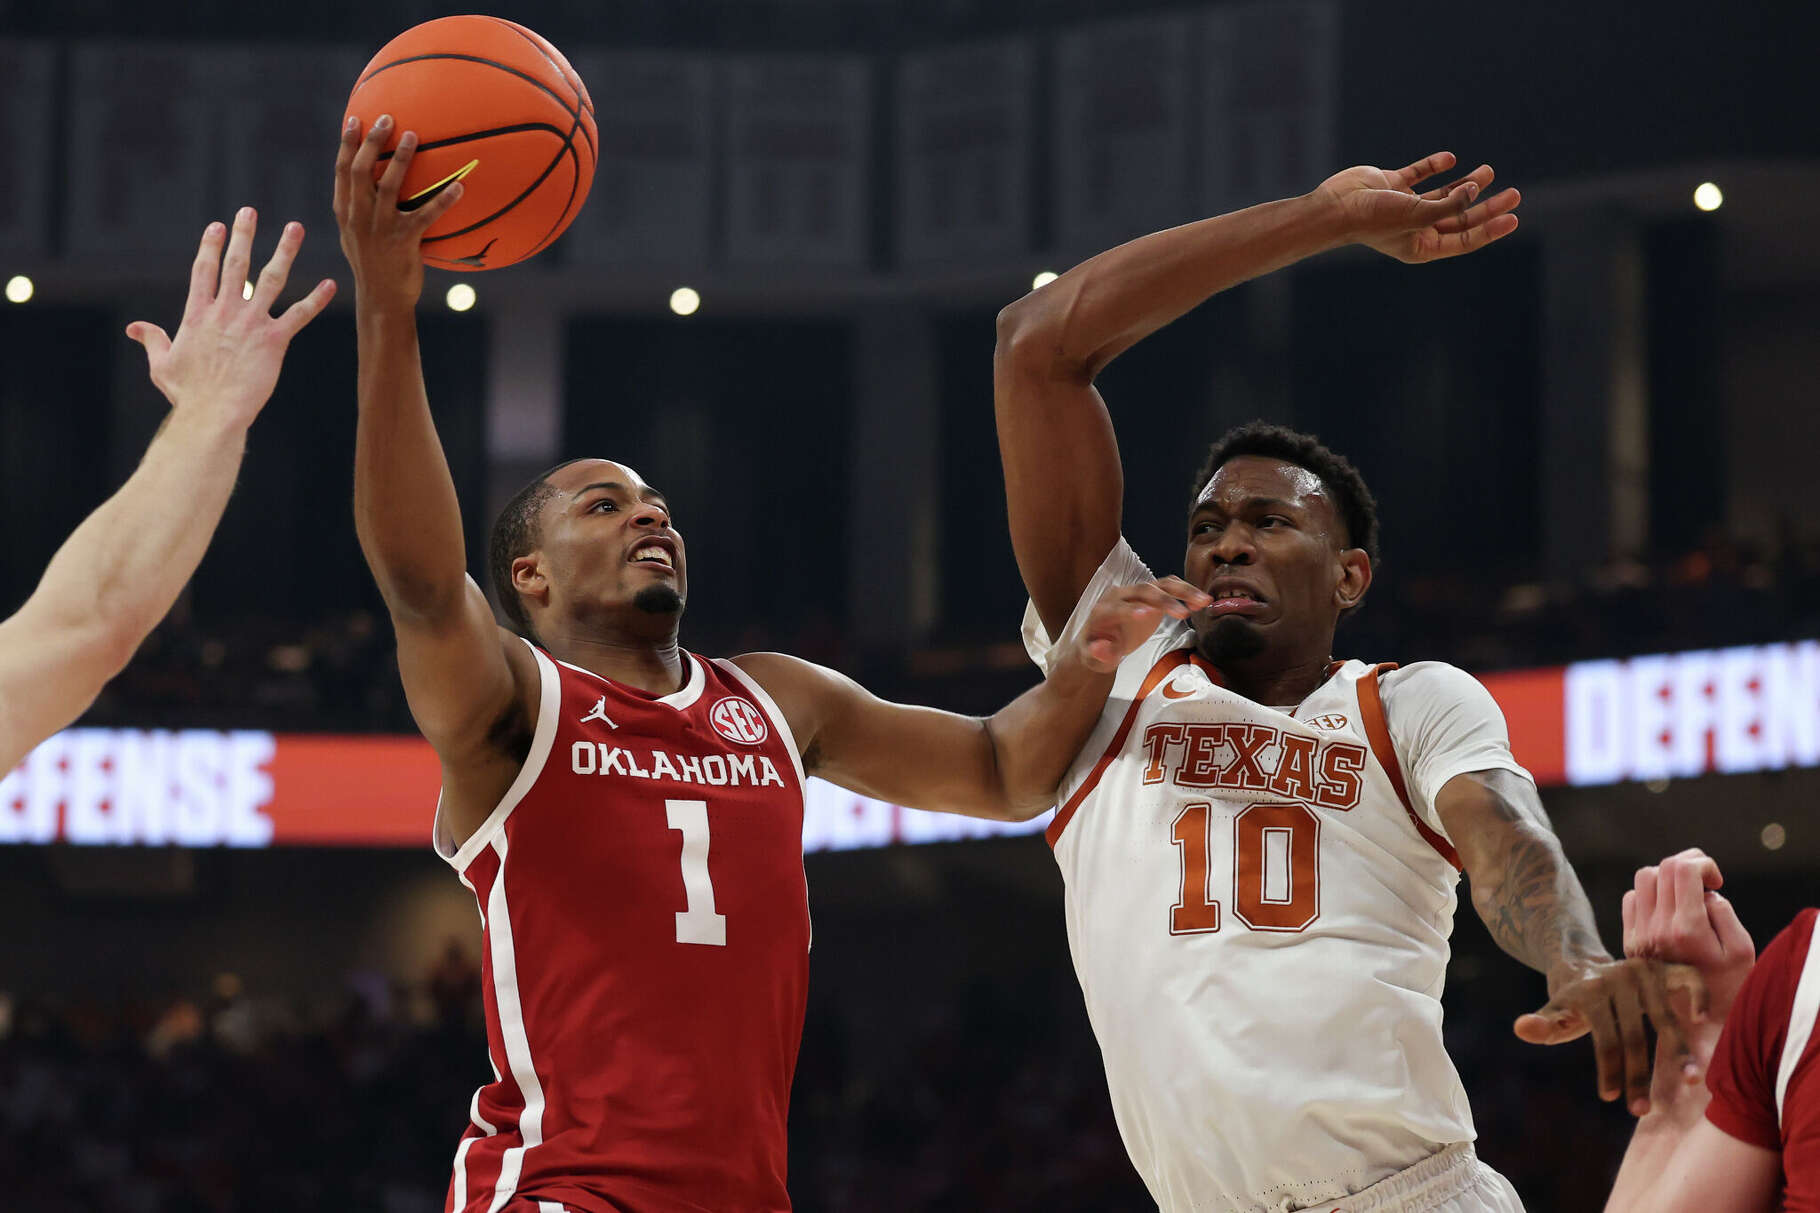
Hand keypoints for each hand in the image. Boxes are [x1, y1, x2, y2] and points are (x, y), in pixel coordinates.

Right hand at [125, 209, 335, 429]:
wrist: (213, 413)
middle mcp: (225, 311)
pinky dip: (316, 300)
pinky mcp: (274, 340)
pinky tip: (330, 284)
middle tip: (250, 211)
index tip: (217, 226)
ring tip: (295, 228)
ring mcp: (251, 323)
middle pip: (236, 264)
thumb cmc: (187, 393)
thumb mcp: (162, 364)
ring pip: (271, 279)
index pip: (204, 270)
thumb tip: (134, 329)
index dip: (211, 245)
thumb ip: (152, 340)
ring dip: (285, 251)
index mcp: (197, 314)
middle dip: (243, 235)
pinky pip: (299, 315)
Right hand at [333, 115, 464, 308]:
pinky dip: (444, 199)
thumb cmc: (373, 264)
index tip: (354, 121)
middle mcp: (359, 216)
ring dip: (401, 158)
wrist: (382, 299)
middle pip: (360, 169)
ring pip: (388, 185)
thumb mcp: (355, 235)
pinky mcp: (404, 240)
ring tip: (414, 136)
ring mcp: (380, 228)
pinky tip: (460, 186)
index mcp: (346, 212)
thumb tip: (366, 184)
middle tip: (387, 118)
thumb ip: (357, 209)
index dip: (347, 144)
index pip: (342, 171)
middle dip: (372, 141)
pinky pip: (426, 215)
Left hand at [1072, 578, 1211, 673]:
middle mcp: (1120, 596)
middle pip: (1142, 591)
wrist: (1102, 641)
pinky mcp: (1151, 596)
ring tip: (1203, 601)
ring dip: (1182, 591)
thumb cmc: (1097, 650)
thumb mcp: (1094, 657)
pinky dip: (1185, 592)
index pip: (1116, 607)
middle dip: (1162, 600)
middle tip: (1183, 614)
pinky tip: (1202, 602)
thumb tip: (1103, 650)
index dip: (1130, 610)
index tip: (1147, 615)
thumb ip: (1098, 654)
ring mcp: (1137, 594)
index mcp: (1103, 611)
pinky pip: (1169, 588)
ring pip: (1160, 585)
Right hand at [1312, 151, 1521, 263]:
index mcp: (1421, 247)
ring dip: (1466, 185)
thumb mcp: (1416, 216)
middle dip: (1486, 205)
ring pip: (1444, 195)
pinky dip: (1434, 167)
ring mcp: (1404, 206)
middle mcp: (1415, 228)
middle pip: (1460, 217)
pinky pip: (1419, 175)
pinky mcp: (1393, 185)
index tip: (1512, 217)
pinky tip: (1449, 159)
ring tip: (1488, 171)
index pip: (1463, 240)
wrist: (1334, 206)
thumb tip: (1473, 190)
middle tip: (1513, 194)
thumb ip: (1449, 204)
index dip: (1489, 228)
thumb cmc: (1373, 219)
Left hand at [1513, 952, 1707, 1116]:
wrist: (1582, 964)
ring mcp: (1643, 972)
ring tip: (1691, 1081)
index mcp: (1591, 992)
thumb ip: (1543, 1024)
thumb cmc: (1572, 1002)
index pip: (1605, 1039)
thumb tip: (1522, 1028)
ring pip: (1665, 1015)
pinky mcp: (1664, 967)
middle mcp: (1619, 979)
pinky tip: (1699, 1020)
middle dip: (1638, 1075)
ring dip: (1680, 1051)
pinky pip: (1689, 978)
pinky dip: (1698, 995)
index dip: (1609, 1070)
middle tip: (1642, 1110)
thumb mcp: (1554, 1013)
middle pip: (1635, 1034)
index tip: (1609, 1098)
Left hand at [1624, 848, 1755, 1034]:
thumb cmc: (1727, 988)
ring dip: (1666, 879)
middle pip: (1660, 868)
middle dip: (1687, 865)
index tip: (1716, 881)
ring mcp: (1638, 935)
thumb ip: (1722, 912)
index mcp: (1685, 930)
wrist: (1694, 1028)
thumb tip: (1702, 892)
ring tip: (1687, 896)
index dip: (1703, 863)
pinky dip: (1649, 896)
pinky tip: (1669, 911)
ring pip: (1642, 880)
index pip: (1681, 869)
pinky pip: (1631, 900)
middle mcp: (1655, 929)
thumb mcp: (1741, 950)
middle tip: (1705, 882)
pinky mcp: (1629, 942)